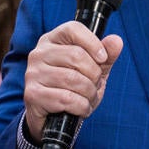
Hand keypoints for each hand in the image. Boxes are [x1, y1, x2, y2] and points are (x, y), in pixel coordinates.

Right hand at [23, 21, 122, 139]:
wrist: (54, 119)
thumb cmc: (73, 89)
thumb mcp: (93, 70)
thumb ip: (106, 55)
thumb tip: (116, 41)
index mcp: (52, 40)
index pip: (73, 29)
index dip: (93, 42)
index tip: (103, 58)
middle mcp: (39, 53)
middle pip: (76, 55)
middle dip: (94, 75)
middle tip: (95, 85)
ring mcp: (33, 73)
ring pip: (73, 79)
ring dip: (89, 92)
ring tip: (88, 97)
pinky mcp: (32, 94)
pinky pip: (66, 98)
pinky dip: (81, 106)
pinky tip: (81, 108)